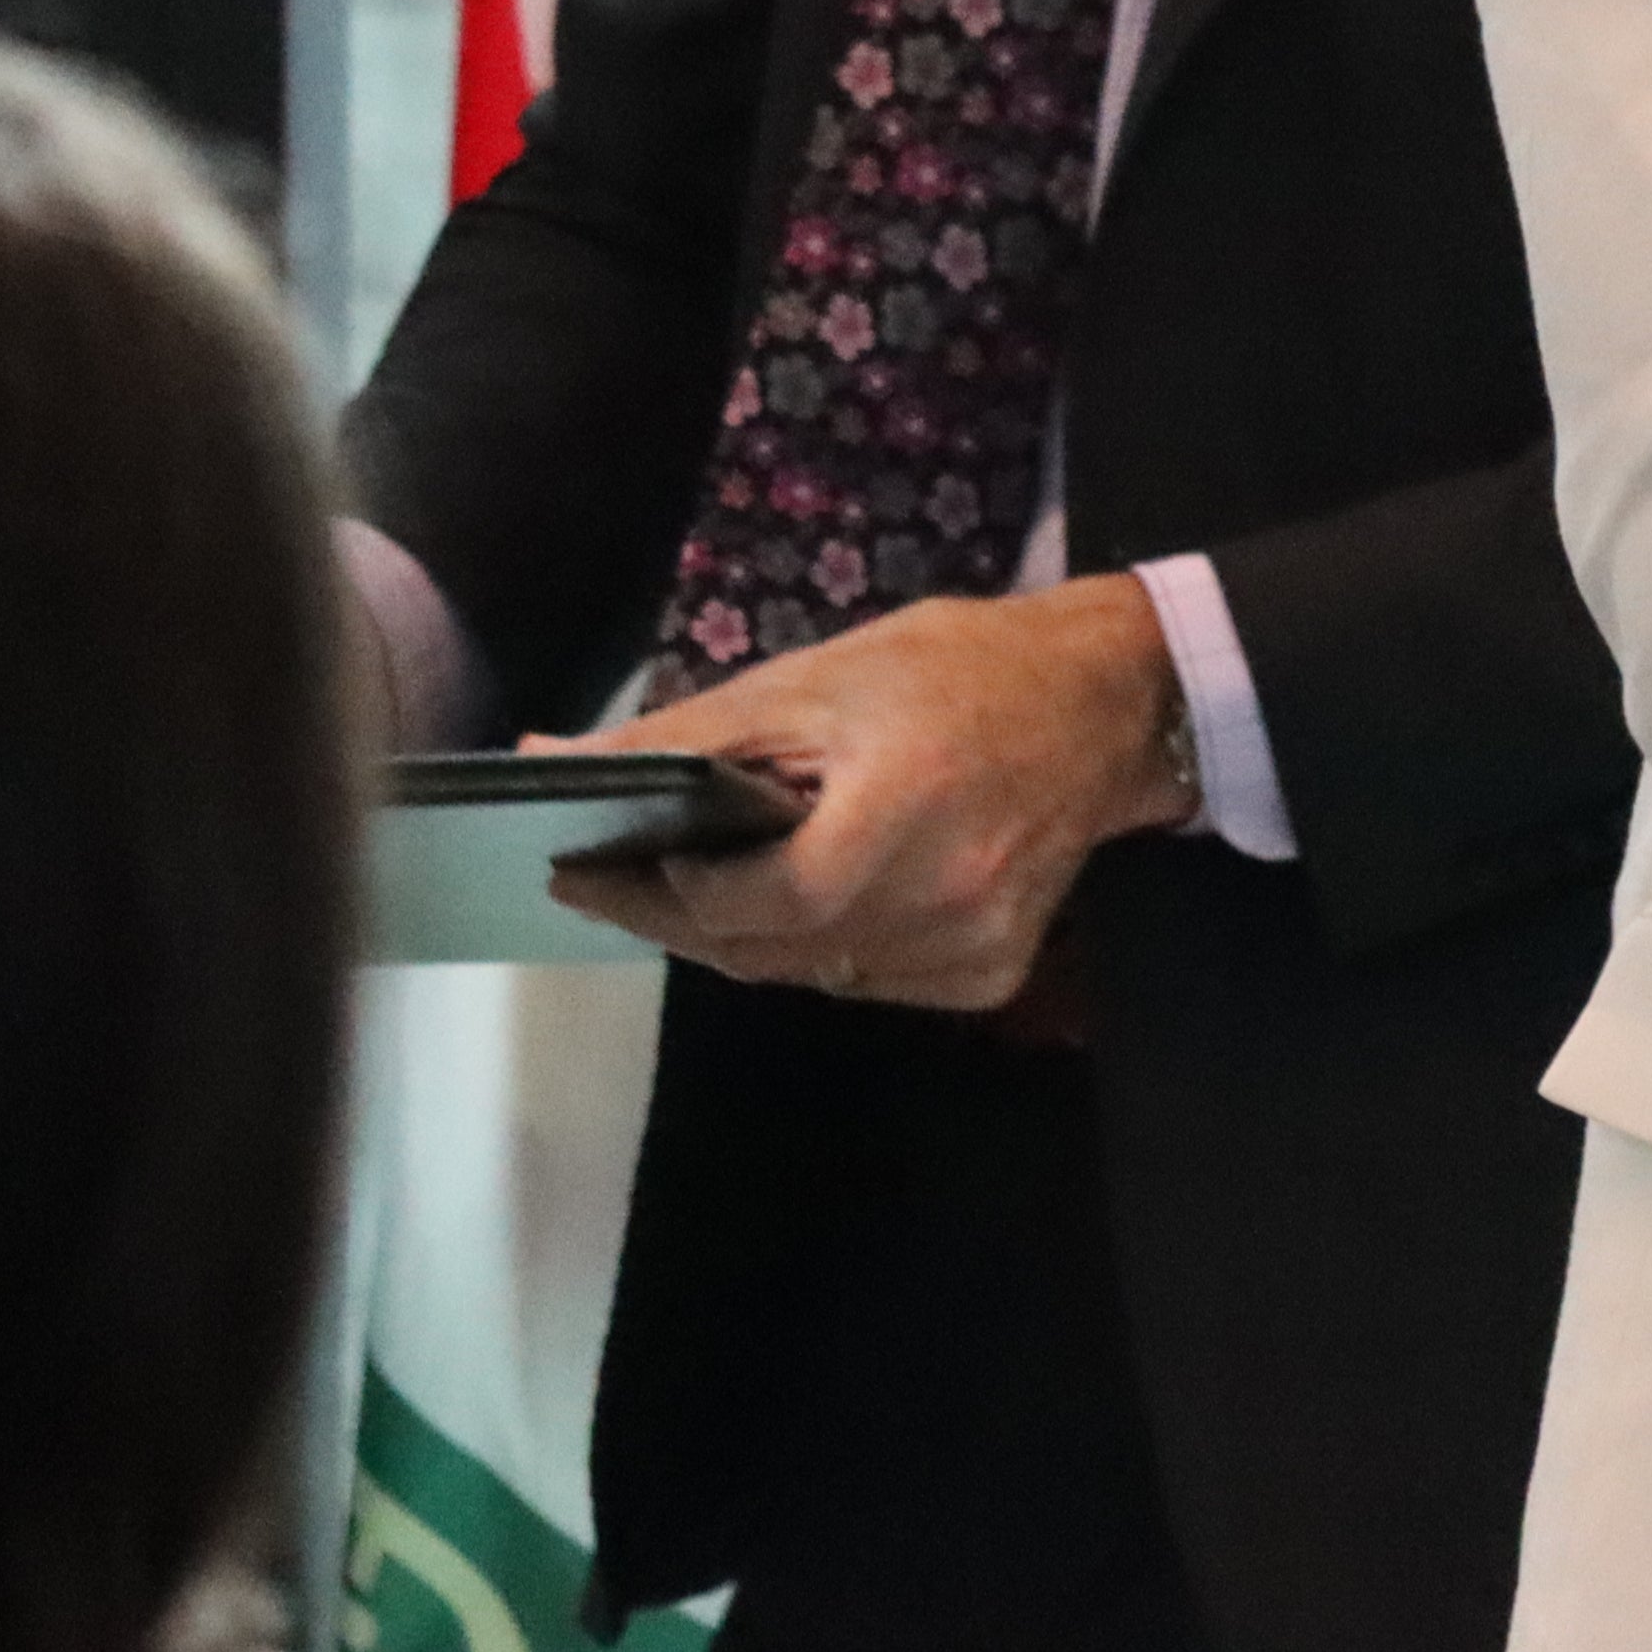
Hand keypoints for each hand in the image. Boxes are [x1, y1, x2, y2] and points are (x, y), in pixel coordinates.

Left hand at [543, 574, 1189, 1007]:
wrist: (1110, 700)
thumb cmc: (955, 669)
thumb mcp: (815, 678)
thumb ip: (682, 736)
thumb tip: (541, 762)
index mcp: (898, 809)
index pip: (745, 902)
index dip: (659, 893)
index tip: (590, 865)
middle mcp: (943, 896)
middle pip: (764, 952)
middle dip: (680, 919)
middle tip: (623, 878)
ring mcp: (974, 946)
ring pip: (808, 975)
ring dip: (749, 937)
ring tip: (718, 879)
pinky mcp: (991, 972)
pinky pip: (867, 982)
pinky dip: (823, 949)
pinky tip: (821, 896)